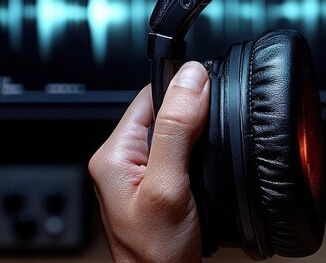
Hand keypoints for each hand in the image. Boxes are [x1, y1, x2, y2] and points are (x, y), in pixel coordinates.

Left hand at [88, 62, 209, 262]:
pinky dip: (200, 160)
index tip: (209, 92)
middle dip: (193, 118)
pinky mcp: (158, 190)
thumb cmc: (155, 253)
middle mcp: (122, 163)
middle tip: (213, 134)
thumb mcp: (169, 185)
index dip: (182, 91)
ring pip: (177, 137)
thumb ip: (178, 130)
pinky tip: (206, 172)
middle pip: (165, 115)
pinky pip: (182, 159)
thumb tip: (191, 79)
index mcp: (113, 155)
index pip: (149, 97)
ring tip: (207, 160)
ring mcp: (140, 178)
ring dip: (199, 141)